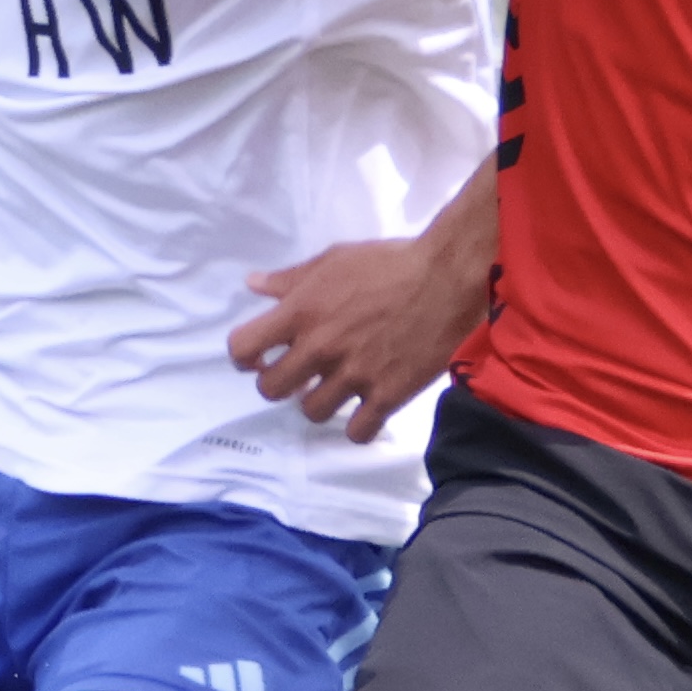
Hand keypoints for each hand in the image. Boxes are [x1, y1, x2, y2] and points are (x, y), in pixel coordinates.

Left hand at [230, 230, 490, 443]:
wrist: (448, 277)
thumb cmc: (390, 262)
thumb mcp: (334, 259)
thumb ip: (291, 278)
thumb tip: (254, 285)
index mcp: (301, 311)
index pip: (243, 348)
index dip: (245, 356)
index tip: (260, 356)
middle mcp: (320, 348)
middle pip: (271, 389)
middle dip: (279, 383)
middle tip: (298, 374)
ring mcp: (353, 375)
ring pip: (311, 412)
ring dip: (318, 402)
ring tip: (334, 388)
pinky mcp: (387, 395)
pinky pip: (357, 432)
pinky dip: (358, 426)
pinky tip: (366, 409)